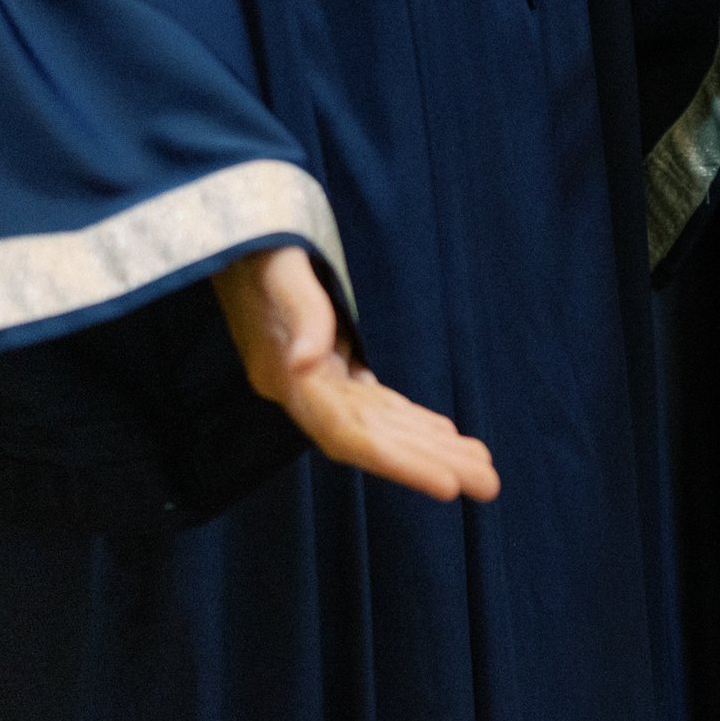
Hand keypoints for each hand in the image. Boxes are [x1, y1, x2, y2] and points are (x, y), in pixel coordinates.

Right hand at [213, 246, 499, 503]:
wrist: (229, 235)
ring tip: (482, 468)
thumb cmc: (257, 245)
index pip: (349, 435)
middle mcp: (301, 389)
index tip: (449, 485)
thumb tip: (307, 362)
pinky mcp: (325, 365)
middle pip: (372, 440)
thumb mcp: (279, 267)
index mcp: (287, 377)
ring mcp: (313, 380)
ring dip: (431, 447)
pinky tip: (443, 434)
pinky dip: (411, 421)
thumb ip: (301, 311)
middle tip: (490, 485)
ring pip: (379, 426)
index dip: (399, 462)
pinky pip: (373, 404)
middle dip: (430, 463)